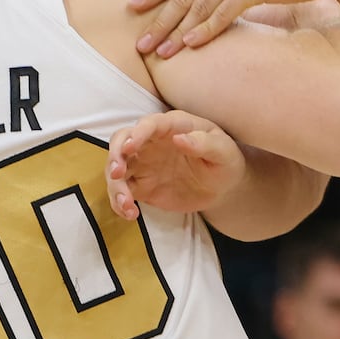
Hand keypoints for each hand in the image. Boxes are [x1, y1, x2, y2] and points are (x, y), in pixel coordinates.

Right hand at [107, 112, 246, 219]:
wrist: (222, 187)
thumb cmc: (225, 160)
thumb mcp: (223, 151)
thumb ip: (204, 143)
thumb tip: (180, 138)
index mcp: (172, 126)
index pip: (149, 124)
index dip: (137, 133)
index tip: (130, 147)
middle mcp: (151, 141)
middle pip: (121, 141)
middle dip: (114, 155)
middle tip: (117, 173)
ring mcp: (143, 164)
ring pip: (117, 168)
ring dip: (115, 185)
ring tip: (127, 203)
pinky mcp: (140, 186)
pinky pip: (122, 191)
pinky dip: (120, 202)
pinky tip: (131, 214)